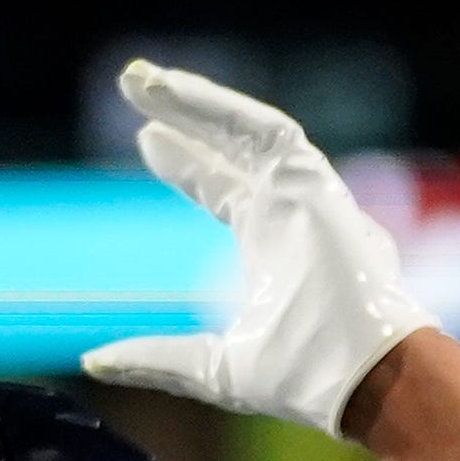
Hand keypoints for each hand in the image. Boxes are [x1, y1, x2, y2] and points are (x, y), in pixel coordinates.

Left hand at [79, 60, 433, 432]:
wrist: (364, 377)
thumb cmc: (307, 379)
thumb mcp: (212, 367)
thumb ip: (157, 359)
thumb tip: (95, 361)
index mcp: (271, 249)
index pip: (222, 190)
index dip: (184, 163)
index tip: (147, 140)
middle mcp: (288, 214)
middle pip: (230, 149)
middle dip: (183, 117)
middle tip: (135, 86)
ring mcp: (304, 195)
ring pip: (245, 130)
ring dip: (194, 102)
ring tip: (144, 81)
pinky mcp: (315, 183)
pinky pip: (266, 129)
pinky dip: (221, 108)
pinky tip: (177, 92)